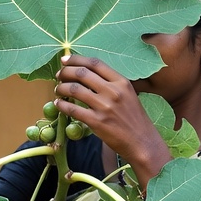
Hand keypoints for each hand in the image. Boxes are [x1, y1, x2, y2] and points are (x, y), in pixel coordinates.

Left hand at [54, 55, 170, 183]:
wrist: (142, 142)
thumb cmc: (134, 118)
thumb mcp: (128, 95)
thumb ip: (111, 84)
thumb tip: (86, 75)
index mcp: (122, 82)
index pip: (95, 63)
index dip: (76, 59)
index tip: (65, 59)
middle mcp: (113, 91)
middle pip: (82, 73)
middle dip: (65, 72)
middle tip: (59, 75)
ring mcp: (104, 106)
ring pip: (74, 89)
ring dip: (61, 88)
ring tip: (58, 90)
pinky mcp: (97, 122)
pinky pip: (73, 109)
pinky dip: (62, 105)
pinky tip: (58, 104)